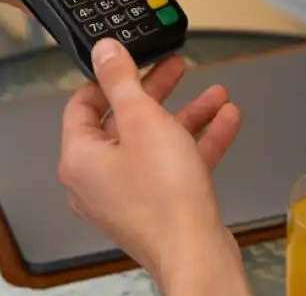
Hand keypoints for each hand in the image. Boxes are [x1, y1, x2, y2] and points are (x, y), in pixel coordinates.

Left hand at [59, 39, 249, 295]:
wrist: (197, 254)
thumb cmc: (164, 199)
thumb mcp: (143, 120)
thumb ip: (122, 80)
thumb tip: (104, 52)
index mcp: (80, 158)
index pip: (83, 105)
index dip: (108, 78)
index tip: (130, 60)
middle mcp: (97, 179)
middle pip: (124, 121)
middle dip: (157, 91)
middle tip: (174, 67)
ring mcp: (128, 195)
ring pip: (155, 142)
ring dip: (186, 114)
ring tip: (214, 93)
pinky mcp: (157, 207)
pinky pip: (174, 165)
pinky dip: (197, 142)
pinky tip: (225, 121)